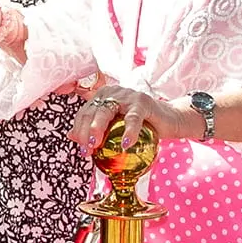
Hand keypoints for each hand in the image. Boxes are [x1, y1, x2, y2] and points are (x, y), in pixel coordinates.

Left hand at [68, 83, 195, 153]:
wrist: (170, 120)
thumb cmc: (143, 125)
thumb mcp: (117, 127)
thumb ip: (96, 129)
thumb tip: (71, 136)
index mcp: (102, 96)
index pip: (84, 113)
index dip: (79, 130)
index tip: (81, 149)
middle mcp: (112, 92)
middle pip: (91, 111)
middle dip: (84, 131)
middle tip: (85, 150)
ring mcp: (126, 95)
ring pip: (106, 111)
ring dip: (97, 128)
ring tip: (95, 145)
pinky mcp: (142, 102)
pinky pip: (133, 119)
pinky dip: (128, 132)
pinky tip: (126, 144)